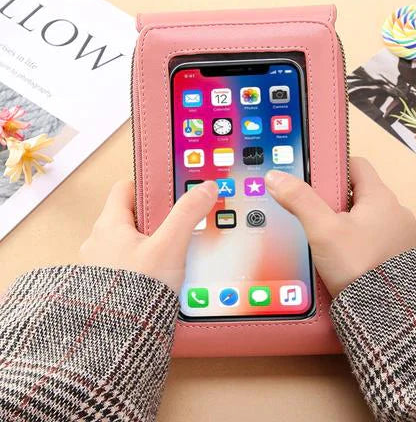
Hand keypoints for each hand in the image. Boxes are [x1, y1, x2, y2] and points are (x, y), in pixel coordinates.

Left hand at [79, 180, 217, 292]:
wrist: (115, 339)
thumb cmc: (133, 292)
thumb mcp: (169, 247)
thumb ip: (188, 214)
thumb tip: (205, 188)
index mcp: (109, 225)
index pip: (125, 189)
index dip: (147, 186)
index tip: (166, 192)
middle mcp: (98, 242)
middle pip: (130, 216)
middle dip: (154, 220)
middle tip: (175, 226)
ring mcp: (100, 264)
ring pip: (130, 243)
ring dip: (149, 245)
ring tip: (171, 254)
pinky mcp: (106, 284)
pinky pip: (127, 264)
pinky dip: (143, 265)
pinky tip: (159, 276)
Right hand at [265, 157, 415, 297]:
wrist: (387, 313)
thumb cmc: (358, 265)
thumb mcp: (322, 229)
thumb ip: (299, 200)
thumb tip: (276, 177)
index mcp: (381, 197)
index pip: (357, 165)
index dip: (333, 167)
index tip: (314, 179)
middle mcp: (395, 212)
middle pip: (358, 192)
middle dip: (334, 199)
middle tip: (311, 211)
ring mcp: (398, 235)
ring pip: (364, 217)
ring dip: (344, 222)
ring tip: (321, 235)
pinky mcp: (396, 256)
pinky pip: (370, 237)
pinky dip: (354, 240)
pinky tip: (339, 255)